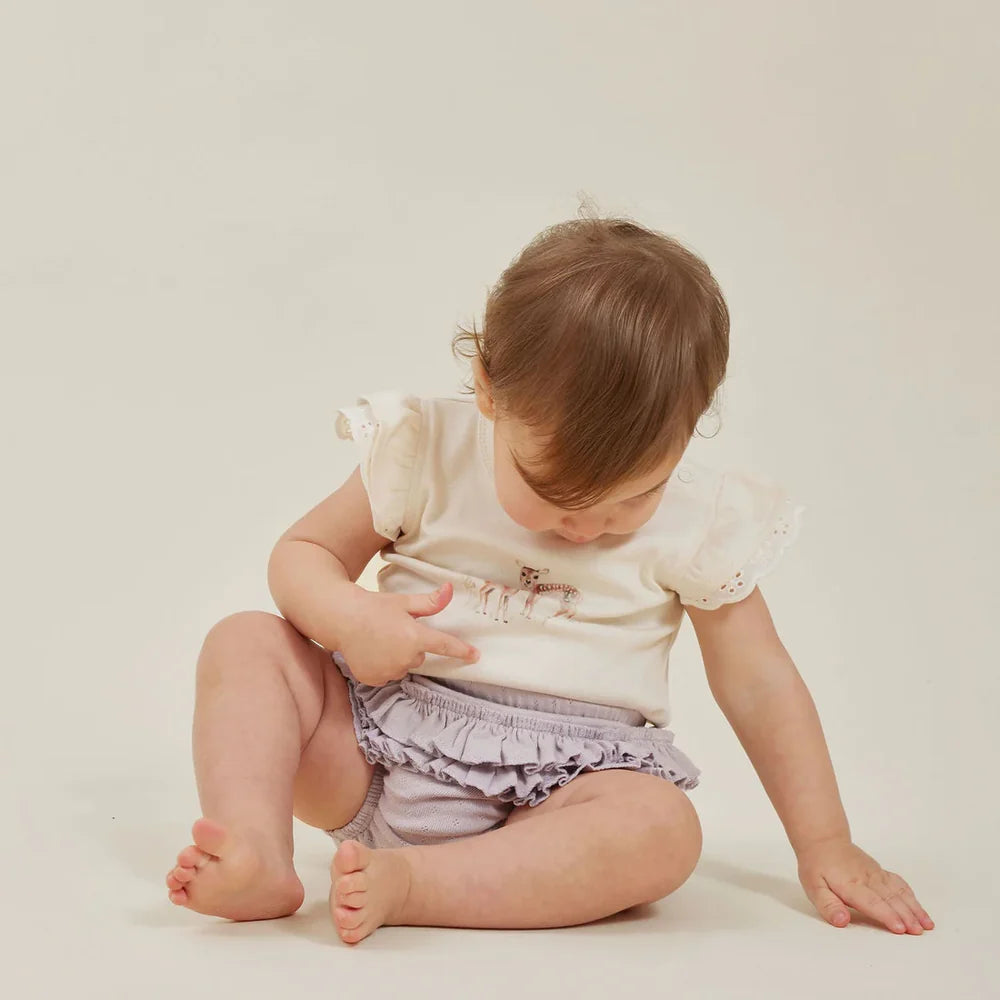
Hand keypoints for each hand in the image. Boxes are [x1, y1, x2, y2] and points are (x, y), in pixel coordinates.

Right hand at [338, 581, 478, 686]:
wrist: (341, 618)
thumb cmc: (374, 606)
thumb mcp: (403, 602)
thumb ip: (429, 602)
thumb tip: (450, 590)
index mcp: (415, 637)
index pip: (445, 646)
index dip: (462, 651)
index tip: (476, 656)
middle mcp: (405, 658)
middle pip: (419, 656)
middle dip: (411, 645)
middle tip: (393, 630)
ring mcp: (389, 671)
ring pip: (403, 666)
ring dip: (397, 656)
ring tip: (379, 640)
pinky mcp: (374, 679)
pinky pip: (387, 675)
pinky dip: (382, 665)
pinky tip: (371, 651)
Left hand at [797, 838, 933, 934]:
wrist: (823, 839)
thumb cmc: (817, 866)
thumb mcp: (814, 887)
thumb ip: (828, 905)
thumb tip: (842, 921)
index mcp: (850, 885)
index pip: (872, 902)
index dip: (887, 916)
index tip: (901, 929)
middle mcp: (867, 879)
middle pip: (890, 899)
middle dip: (907, 916)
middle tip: (919, 931)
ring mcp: (876, 874)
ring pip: (899, 891)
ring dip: (914, 908)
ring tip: (927, 924)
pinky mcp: (880, 872)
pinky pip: (899, 883)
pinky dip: (911, 896)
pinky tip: (919, 908)